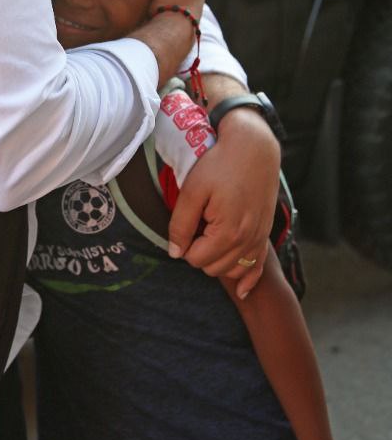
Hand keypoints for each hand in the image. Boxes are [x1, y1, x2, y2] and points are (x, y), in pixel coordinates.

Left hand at [167, 109, 280, 296]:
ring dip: (218, 260)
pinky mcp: (266, 234)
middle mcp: (248, 241)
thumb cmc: (219, 164)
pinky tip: (241, 291)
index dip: (185, 244)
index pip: (195, 260)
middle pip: (213, 268)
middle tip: (199, 224)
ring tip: (213, 233)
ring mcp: (260, 239)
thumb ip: (181, 225)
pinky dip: (248, 279)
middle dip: (200, 252)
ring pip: (232, 270)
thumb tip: (175, 252)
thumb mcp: (192, 191)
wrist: (254, 148)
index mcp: (228, 233)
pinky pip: (258, 267)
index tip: (188, 222)